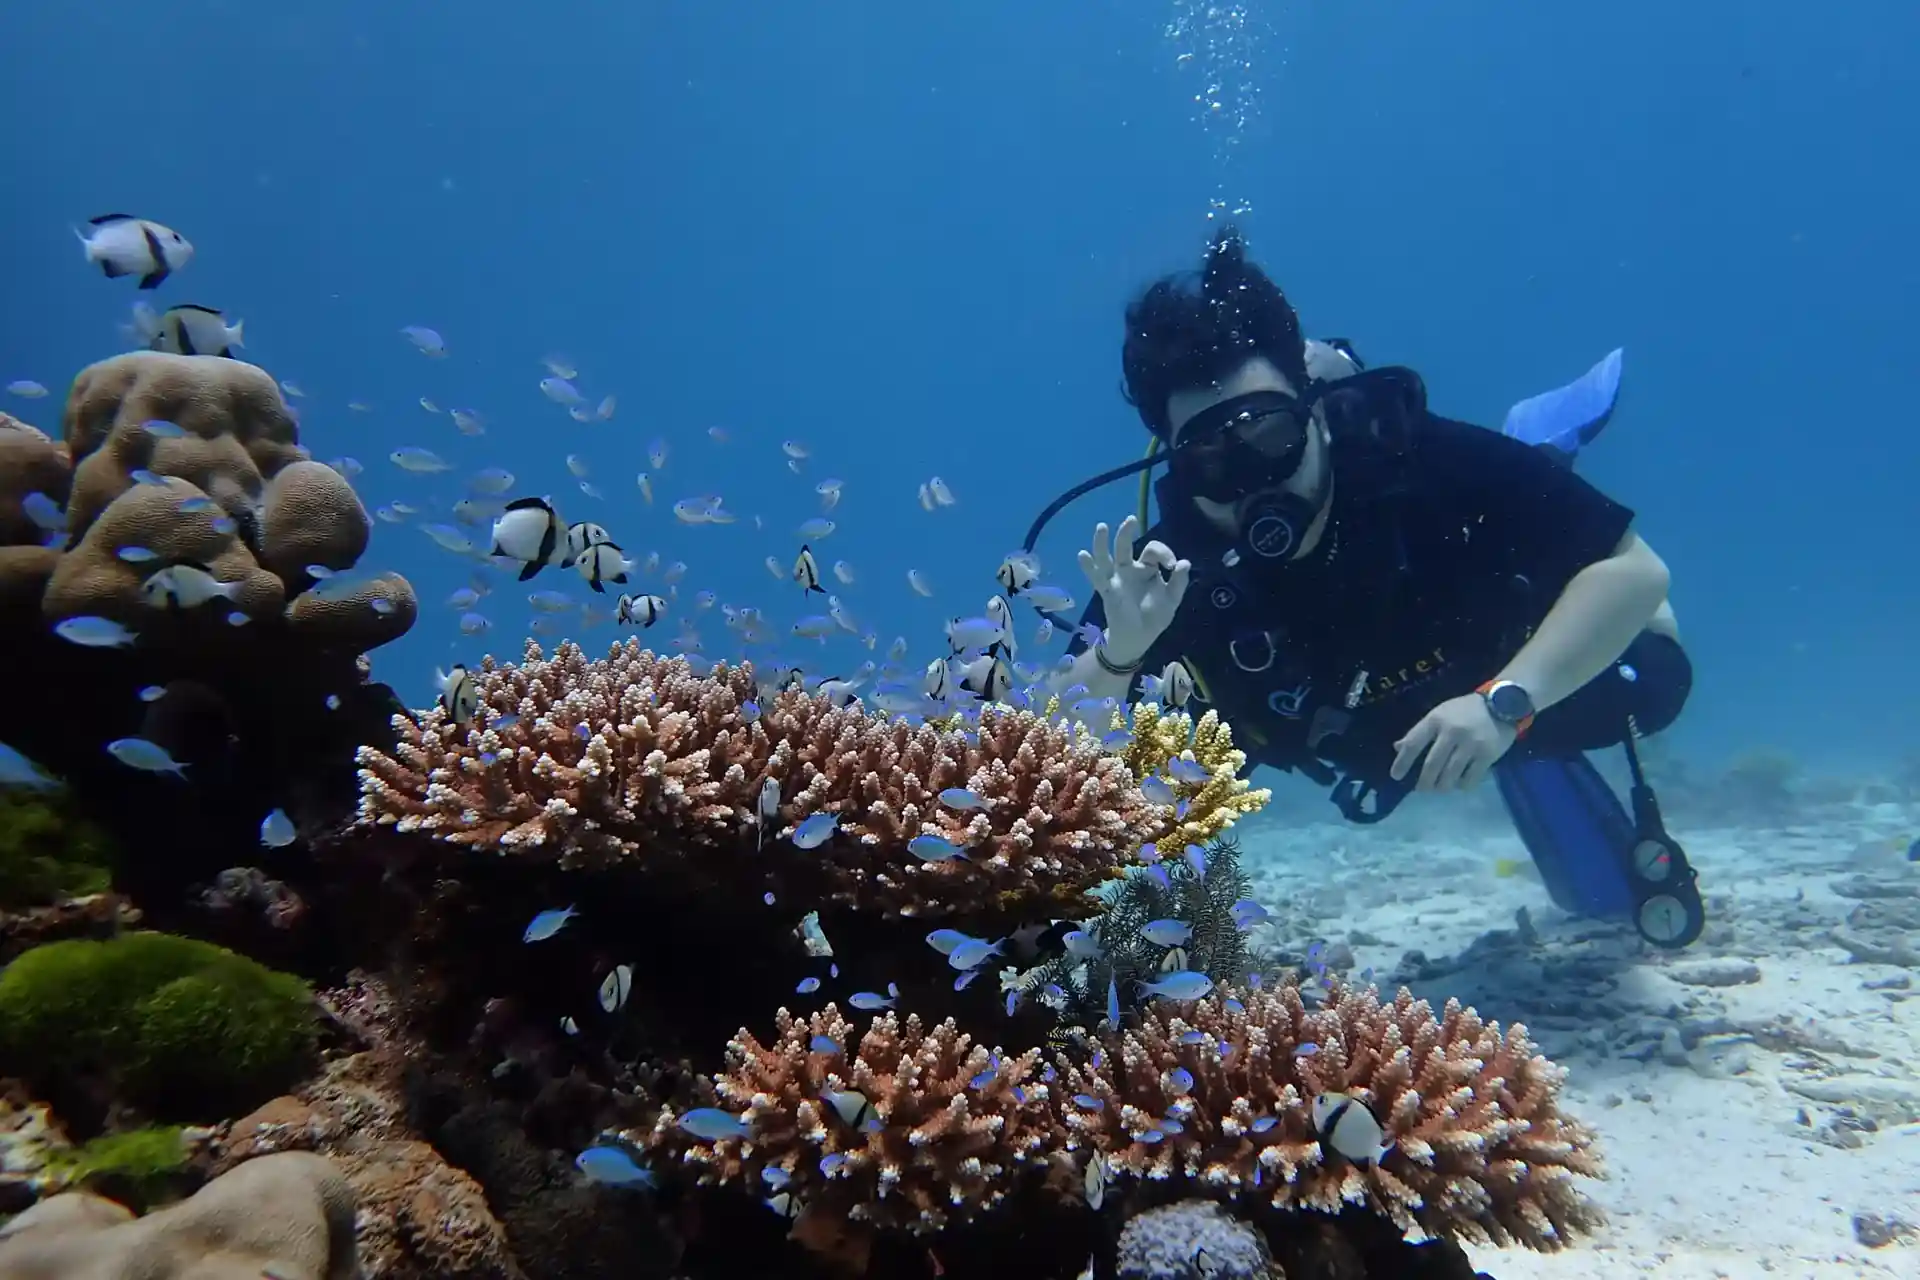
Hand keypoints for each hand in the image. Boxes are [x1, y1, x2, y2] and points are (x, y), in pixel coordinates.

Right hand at [1076, 515, 1190, 666]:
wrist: (1138, 639)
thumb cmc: (1155, 617)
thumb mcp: (1171, 600)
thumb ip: (1178, 582)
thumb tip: (1185, 563)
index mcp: (1147, 568)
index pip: (1152, 550)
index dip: (1163, 553)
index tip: (1171, 565)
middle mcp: (1129, 569)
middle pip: (1125, 546)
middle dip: (1126, 532)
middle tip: (1131, 519)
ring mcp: (1116, 579)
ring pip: (1107, 557)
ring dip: (1103, 542)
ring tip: (1102, 527)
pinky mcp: (1107, 591)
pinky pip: (1096, 578)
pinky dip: (1088, 567)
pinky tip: (1082, 555)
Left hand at [1390, 693, 1517, 791]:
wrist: (1503, 703)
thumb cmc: (1465, 710)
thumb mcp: (1440, 713)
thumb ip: (1420, 731)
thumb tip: (1398, 748)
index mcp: (1436, 719)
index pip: (1413, 743)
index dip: (1402, 762)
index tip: (1396, 776)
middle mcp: (1452, 732)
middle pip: (1432, 764)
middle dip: (1424, 782)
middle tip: (1421, 789)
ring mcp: (1470, 744)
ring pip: (1450, 774)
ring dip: (1442, 786)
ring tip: (1439, 788)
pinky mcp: (1487, 754)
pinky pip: (1471, 778)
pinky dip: (1463, 785)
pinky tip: (1460, 784)